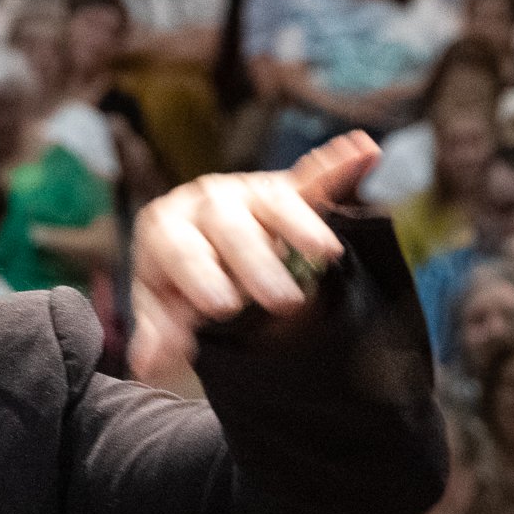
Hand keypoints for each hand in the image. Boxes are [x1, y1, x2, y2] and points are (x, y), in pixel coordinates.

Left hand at [128, 131, 378, 382]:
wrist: (198, 248)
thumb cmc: (176, 279)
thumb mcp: (162, 306)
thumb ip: (159, 331)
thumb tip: (148, 363)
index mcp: (166, 225)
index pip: (180, 248)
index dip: (200, 276)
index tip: (222, 306)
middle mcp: (206, 200)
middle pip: (231, 226)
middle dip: (258, 264)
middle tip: (282, 303)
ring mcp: (248, 192)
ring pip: (275, 202)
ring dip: (302, 227)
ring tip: (327, 255)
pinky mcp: (286, 191)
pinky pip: (313, 177)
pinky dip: (338, 165)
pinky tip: (364, 150)